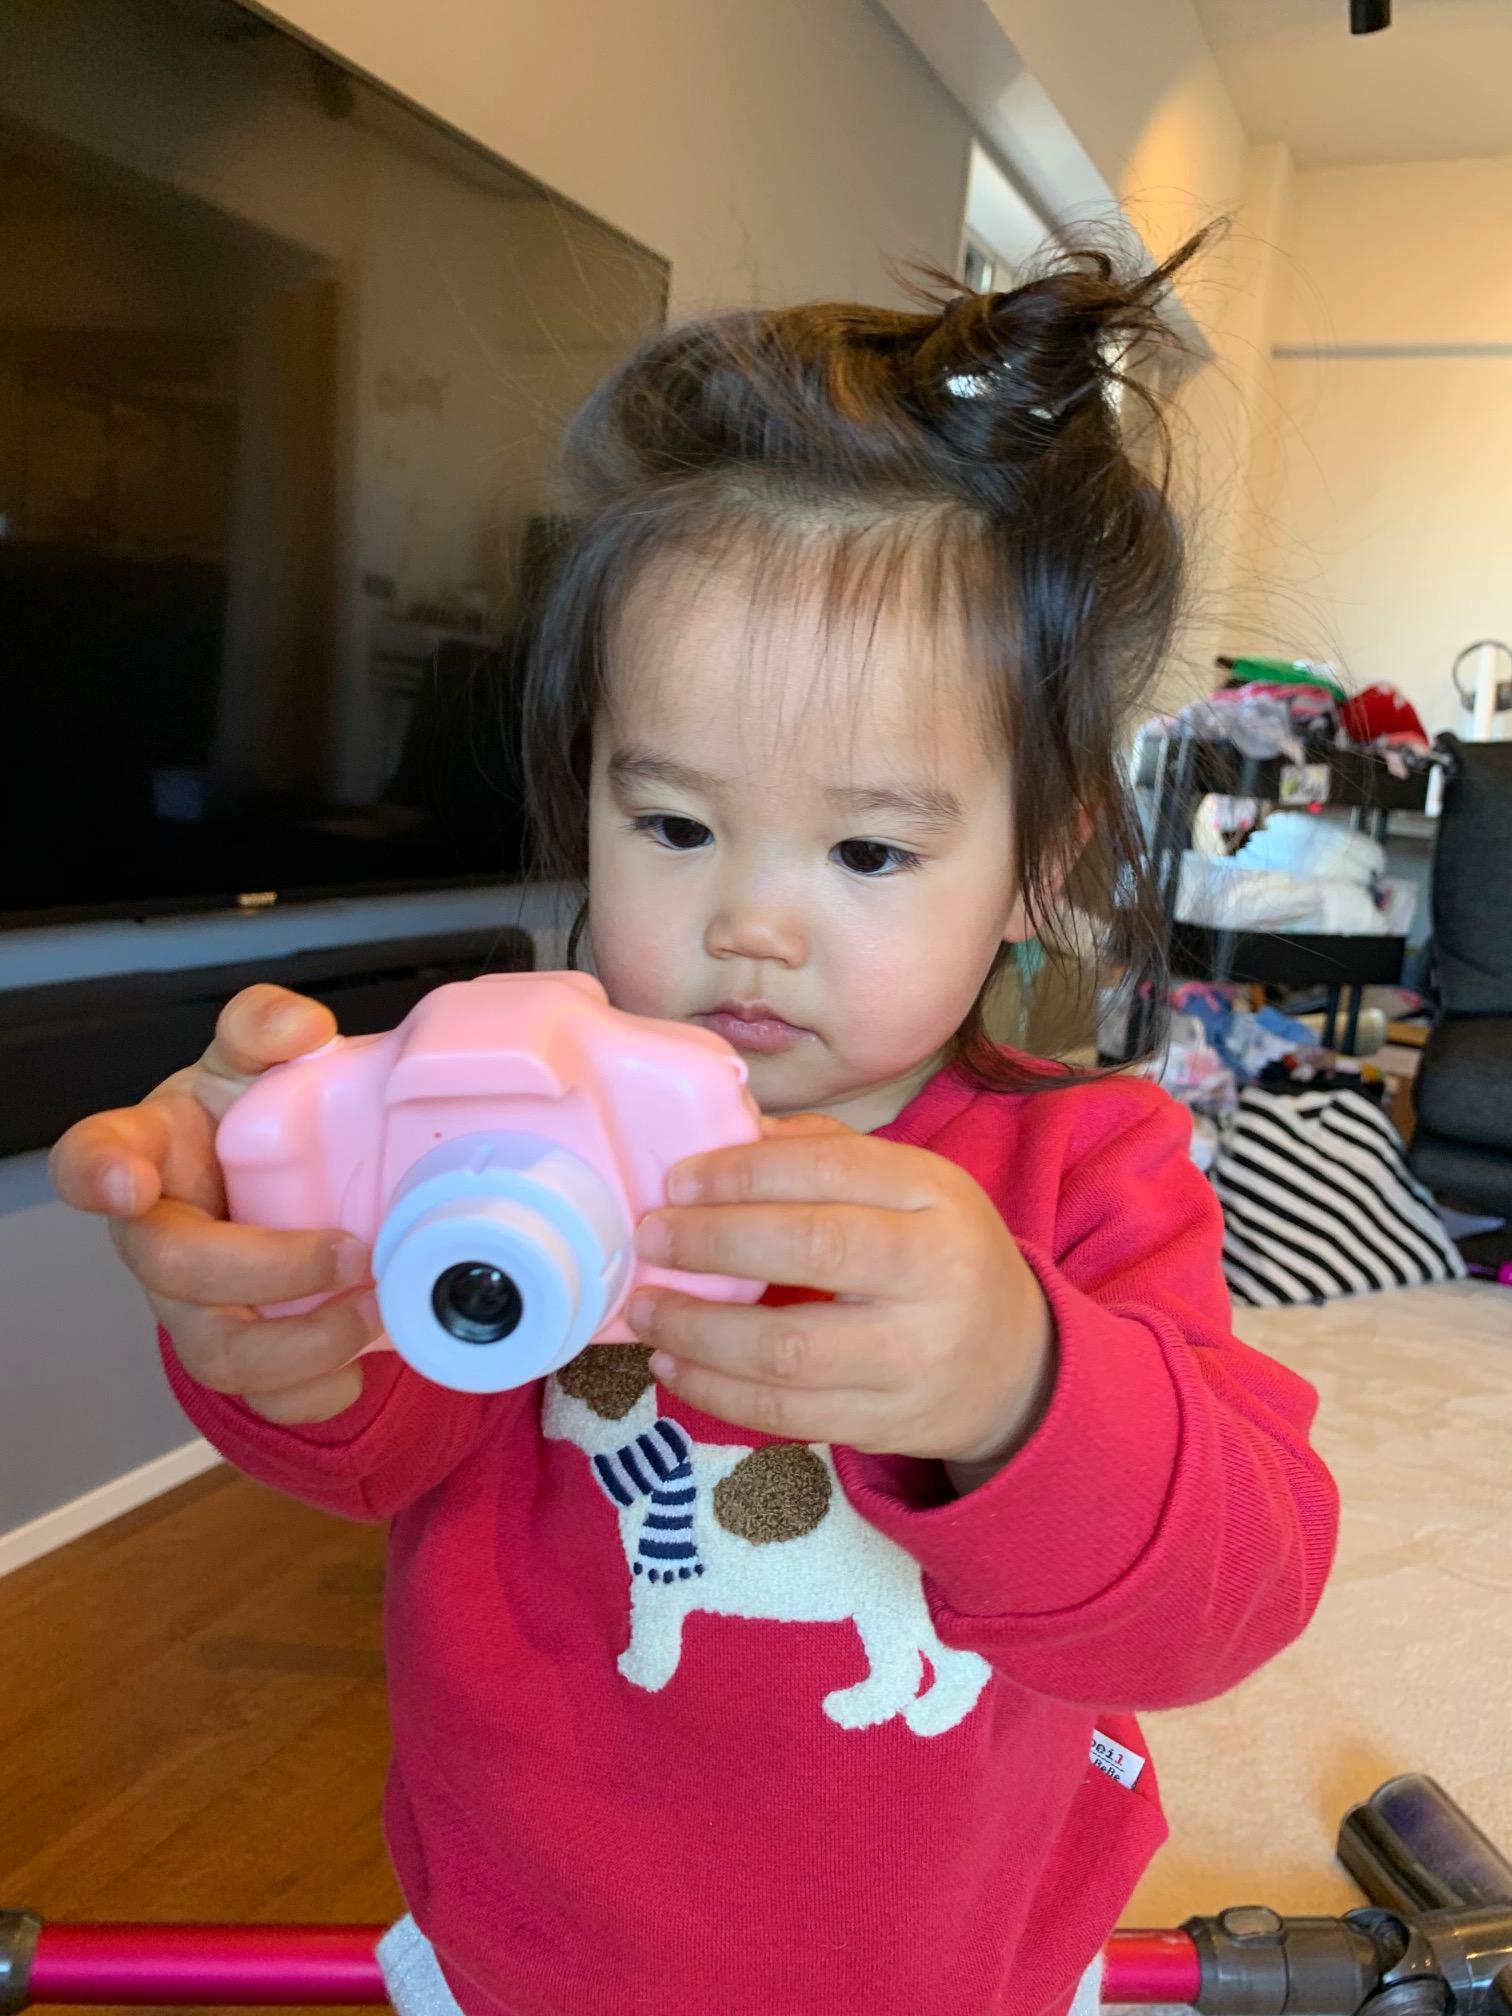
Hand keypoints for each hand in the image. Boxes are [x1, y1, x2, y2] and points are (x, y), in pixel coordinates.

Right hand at [47, 985, 379, 1424]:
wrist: (285, 1178)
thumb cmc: (249, 1118)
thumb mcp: (255, 1057)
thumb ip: (266, 1026)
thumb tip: (300, 1028)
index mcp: (147, 1152)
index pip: (91, 1157)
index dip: (99, 1174)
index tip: (129, 1182)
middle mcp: (157, 1236)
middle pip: (175, 1270)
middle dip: (268, 1269)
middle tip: (353, 1251)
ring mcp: (191, 1303)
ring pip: (216, 1354)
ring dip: (302, 1344)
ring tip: (375, 1311)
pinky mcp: (236, 1351)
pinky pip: (260, 1400)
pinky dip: (317, 1391)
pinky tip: (361, 1363)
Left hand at [625, 1112, 1055, 1465]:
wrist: (1014, 1366)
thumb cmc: (937, 1254)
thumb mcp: (910, 1186)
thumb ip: (822, 1152)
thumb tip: (724, 1135)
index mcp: (936, 1196)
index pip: (832, 1168)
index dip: (745, 1172)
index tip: (678, 1180)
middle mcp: (935, 1273)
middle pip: (811, 1250)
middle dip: (713, 1242)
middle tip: (652, 1237)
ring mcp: (913, 1358)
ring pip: (788, 1348)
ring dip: (699, 1328)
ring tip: (647, 1308)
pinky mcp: (886, 1424)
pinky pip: (786, 1416)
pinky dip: (716, 1391)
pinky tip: (674, 1362)